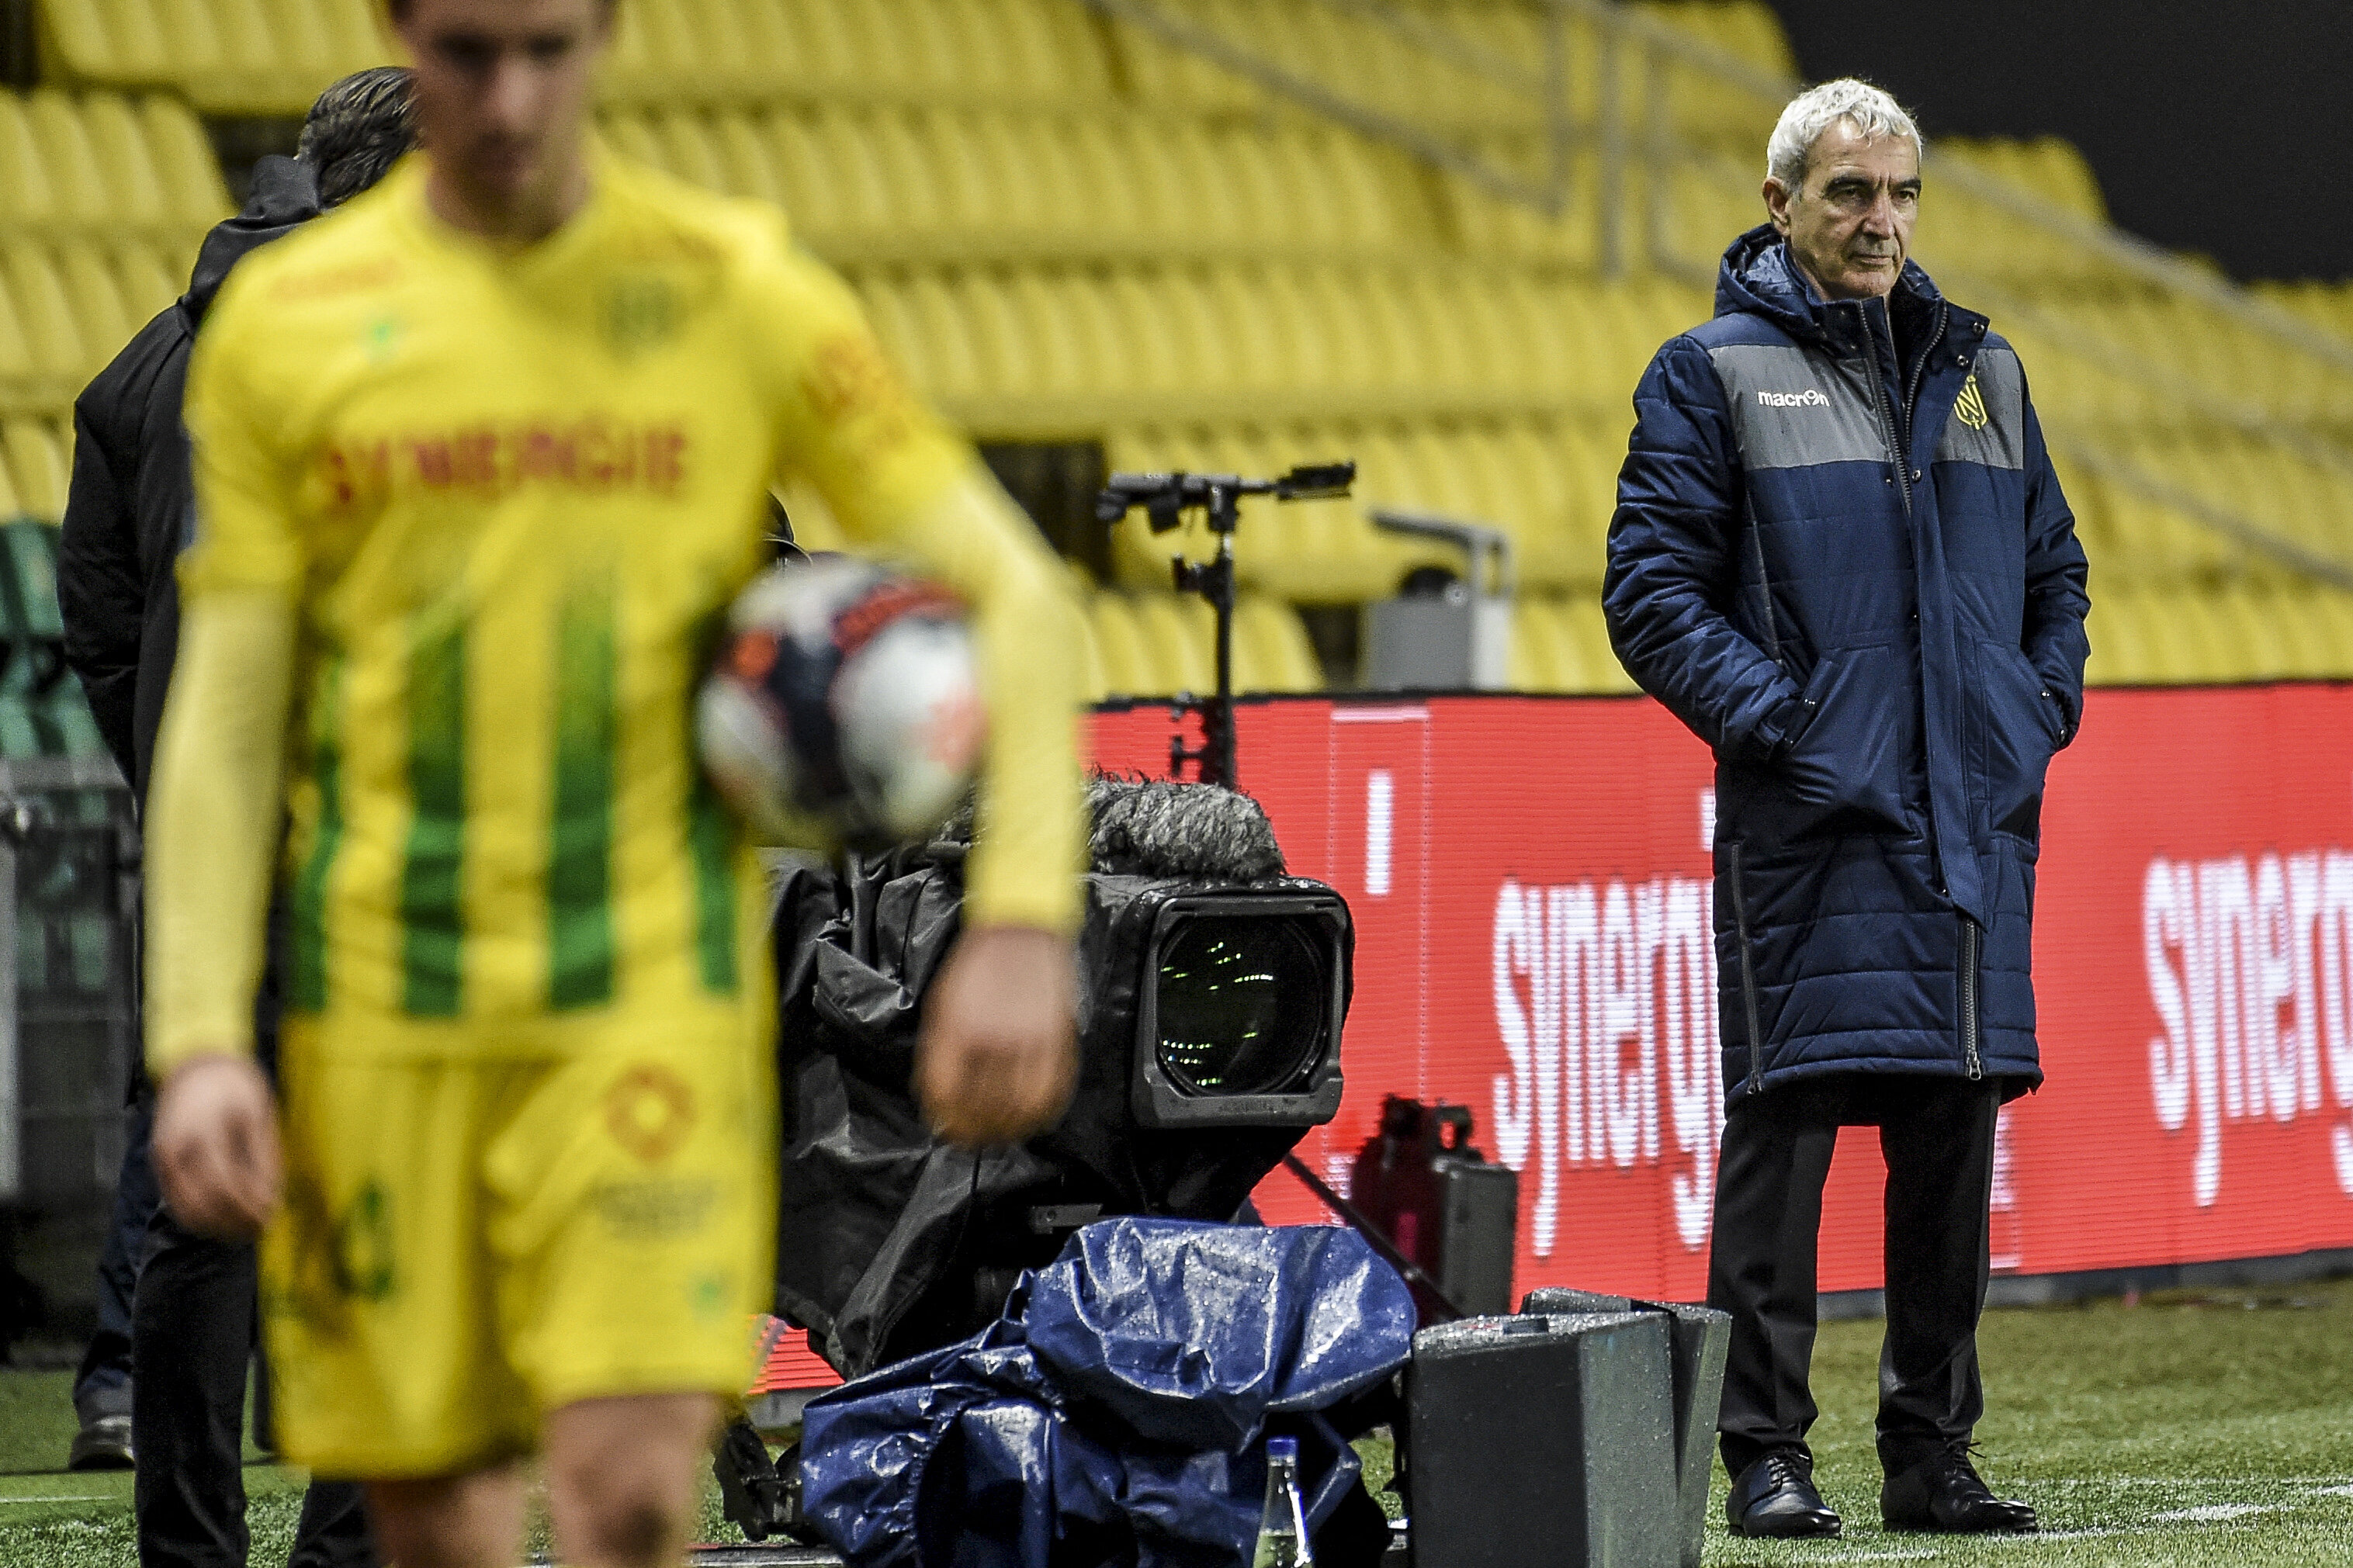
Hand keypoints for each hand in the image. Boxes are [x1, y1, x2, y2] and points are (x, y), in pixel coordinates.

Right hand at [153, 1054, 281, 1238]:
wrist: (196, 1065)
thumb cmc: (234, 1087)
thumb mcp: (258, 1116)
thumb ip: (264, 1159)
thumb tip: (272, 1200)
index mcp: (203, 1135)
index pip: (226, 1187)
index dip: (249, 1208)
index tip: (272, 1217)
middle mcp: (176, 1151)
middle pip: (203, 1205)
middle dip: (234, 1224)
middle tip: (262, 1230)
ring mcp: (163, 1159)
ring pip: (185, 1210)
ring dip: (215, 1227)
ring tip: (245, 1230)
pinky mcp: (160, 1164)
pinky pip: (176, 1201)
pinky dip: (198, 1216)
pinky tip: (223, 1219)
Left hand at [915, 925, 1078, 1147]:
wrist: (1020, 932)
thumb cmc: (977, 966)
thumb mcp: (941, 1006)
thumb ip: (939, 1054)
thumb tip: (939, 1102)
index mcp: (959, 1031)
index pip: (948, 1096)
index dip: (946, 1121)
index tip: (946, 1130)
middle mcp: (996, 1040)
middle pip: (984, 1109)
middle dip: (975, 1133)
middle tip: (971, 1140)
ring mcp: (1031, 1041)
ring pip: (1021, 1109)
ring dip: (1009, 1130)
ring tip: (1001, 1136)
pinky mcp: (1059, 1040)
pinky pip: (1053, 1092)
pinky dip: (1043, 1113)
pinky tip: (1033, 1118)